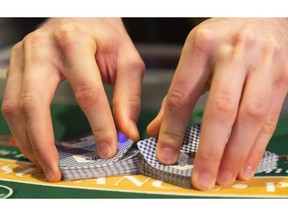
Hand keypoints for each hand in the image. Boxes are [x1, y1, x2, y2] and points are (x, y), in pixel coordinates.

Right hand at [1, 18, 144, 181]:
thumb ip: (128, 97)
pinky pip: (12, 102)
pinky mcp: (17, 65)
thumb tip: (126, 133)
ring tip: (45, 163)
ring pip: (15, 107)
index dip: (99, 125)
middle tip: (55, 171)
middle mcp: (42, 48)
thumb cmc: (106, 35)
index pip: (87, 92)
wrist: (81, 14)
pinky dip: (22, 128)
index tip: (109, 150)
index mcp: (74, 42)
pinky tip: (35, 143)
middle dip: (43, 143)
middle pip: (34, 103)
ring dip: (28, 141)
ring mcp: (23, 56)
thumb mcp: (127, 60)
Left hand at [147, 18, 287, 189]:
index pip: (182, 95)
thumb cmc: (222, 39)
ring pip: (248, 117)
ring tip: (222, 177)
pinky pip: (269, 117)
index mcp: (201, 45)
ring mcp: (262, 64)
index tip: (167, 155)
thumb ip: (177, 94)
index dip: (173, 129)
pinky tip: (244, 165)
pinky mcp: (283, 76)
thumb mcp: (194, 57)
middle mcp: (233, 53)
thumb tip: (157, 130)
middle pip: (220, 109)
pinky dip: (256, 145)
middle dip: (210, 149)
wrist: (262, 16)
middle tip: (201, 178)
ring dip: (235, 152)